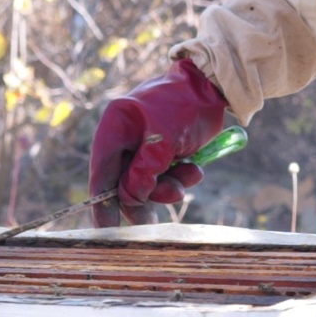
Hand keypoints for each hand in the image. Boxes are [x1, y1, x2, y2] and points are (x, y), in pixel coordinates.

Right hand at [90, 58, 227, 226]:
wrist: (214, 86)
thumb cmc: (185, 106)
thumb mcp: (164, 141)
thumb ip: (144, 172)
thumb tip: (130, 199)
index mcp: (115, 127)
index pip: (101, 171)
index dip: (102, 202)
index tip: (105, 230)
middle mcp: (125, 137)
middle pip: (124, 182)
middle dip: (145, 196)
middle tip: (152, 222)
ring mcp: (144, 146)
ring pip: (147, 183)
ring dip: (168, 187)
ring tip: (188, 176)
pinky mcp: (164, 151)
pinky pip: (165, 176)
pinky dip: (179, 178)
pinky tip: (194, 169)